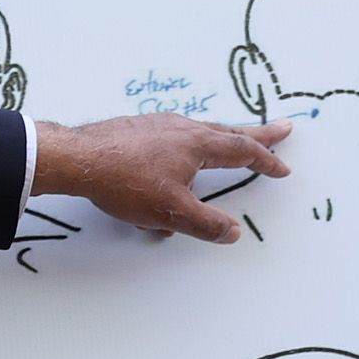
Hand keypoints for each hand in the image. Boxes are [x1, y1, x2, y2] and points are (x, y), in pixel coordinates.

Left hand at [34, 115, 291, 242]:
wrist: (76, 158)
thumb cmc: (124, 181)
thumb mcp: (171, 211)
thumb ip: (205, 223)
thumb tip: (233, 232)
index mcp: (198, 144)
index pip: (242, 151)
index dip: (266, 161)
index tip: (282, 168)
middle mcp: (182, 128)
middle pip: (228, 131)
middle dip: (257, 134)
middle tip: (282, 128)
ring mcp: (157, 126)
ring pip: (198, 133)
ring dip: (218, 141)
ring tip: (229, 144)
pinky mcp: (135, 130)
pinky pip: (168, 141)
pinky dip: (181, 152)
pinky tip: (170, 166)